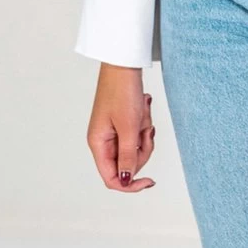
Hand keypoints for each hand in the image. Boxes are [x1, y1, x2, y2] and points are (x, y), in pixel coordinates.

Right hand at [86, 63, 155, 190]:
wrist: (124, 63)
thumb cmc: (122, 91)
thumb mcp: (128, 127)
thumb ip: (128, 156)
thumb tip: (127, 181)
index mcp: (98, 144)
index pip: (112, 178)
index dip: (130, 184)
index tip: (149, 181)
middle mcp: (103, 141)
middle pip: (127, 163)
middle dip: (142, 149)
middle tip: (147, 130)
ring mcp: (113, 131)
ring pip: (135, 148)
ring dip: (144, 133)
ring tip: (144, 113)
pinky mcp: (122, 122)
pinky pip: (137, 133)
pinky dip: (143, 123)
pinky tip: (144, 106)